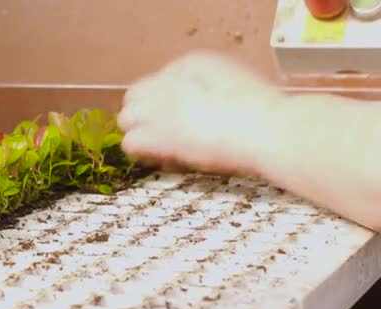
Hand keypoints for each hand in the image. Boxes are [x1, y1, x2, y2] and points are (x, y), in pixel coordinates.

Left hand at [117, 50, 284, 175]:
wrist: (266, 129)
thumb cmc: (265, 115)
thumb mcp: (238, 87)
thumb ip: (212, 91)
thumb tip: (201, 111)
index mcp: (192, 63)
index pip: (159, 82)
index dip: (163, 104)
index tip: (176, 119)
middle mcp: (169, 78)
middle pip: (136, 96)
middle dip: (145, 116)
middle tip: (162, 135)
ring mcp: (158, 105)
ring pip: (127, 119)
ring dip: (141, 134)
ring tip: (162, 149)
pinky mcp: (155, 132)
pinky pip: (130, 143)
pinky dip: (142, 153)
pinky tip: (162, 159)